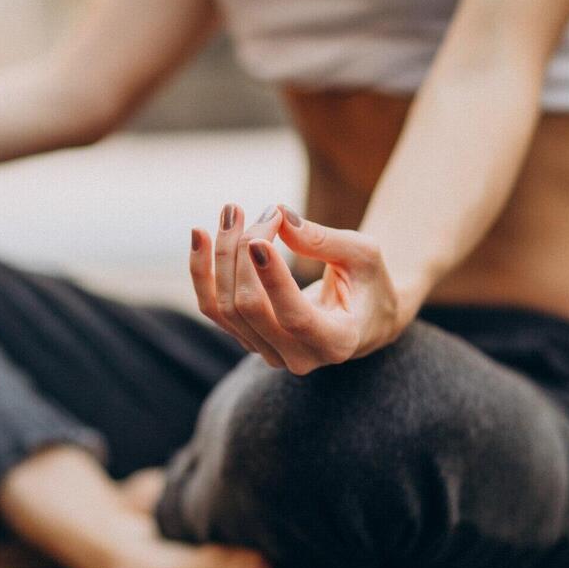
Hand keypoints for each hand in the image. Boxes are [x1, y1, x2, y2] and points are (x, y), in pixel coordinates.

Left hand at [189, 204, 402, 374]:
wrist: (363, 314)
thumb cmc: (368, 281)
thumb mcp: (363, 255)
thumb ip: (324, 240)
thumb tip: (281, 217)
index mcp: (337, 341)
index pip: (295, 317)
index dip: (272, 279)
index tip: (259, 240)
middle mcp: (298, 357)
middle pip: (249, 308)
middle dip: (244, 254)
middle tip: (262, 212)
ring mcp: (267, 351)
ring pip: (225, 307)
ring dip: (221, 255)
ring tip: (233, 211)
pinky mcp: (245, 338)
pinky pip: (212, 307)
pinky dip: (202, 271)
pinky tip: (200, 235)